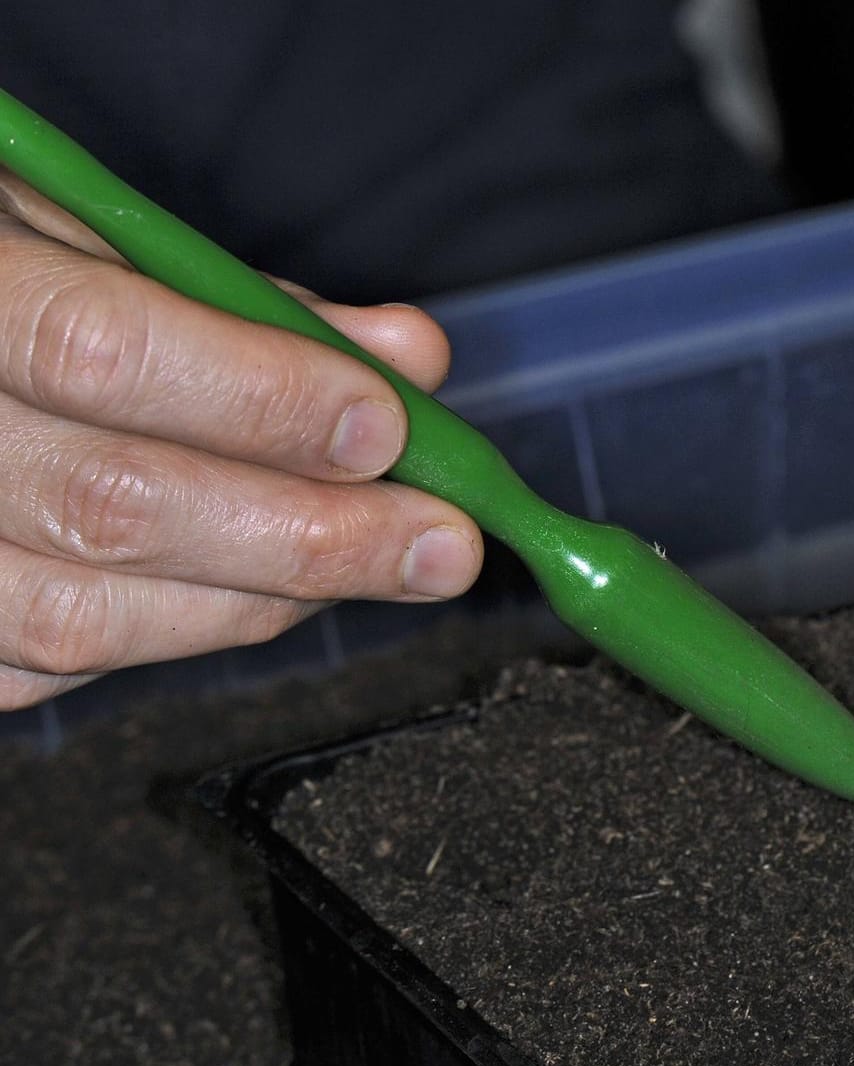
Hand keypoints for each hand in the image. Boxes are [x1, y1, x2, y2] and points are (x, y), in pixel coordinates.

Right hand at [0, 170, 481, 708]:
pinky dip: (186, 631)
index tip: (386, 427)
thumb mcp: (102, 238)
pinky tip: (261, 591)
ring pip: (87, 617)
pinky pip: (55, 668)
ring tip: (376, 567)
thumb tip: (408, 358)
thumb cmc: (11, 273)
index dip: (256, 399)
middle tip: (439, 544)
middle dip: (308, 535)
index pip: (98, 351)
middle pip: (110, 508)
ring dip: (265, 599)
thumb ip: (246, 302)